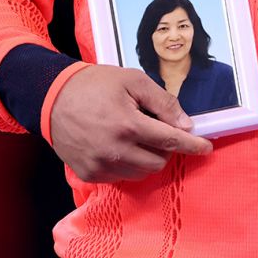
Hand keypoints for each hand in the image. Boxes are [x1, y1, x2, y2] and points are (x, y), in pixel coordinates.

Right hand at [48, 65, 212, 182]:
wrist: (51, 97)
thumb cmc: (94, 84)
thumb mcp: (132, 80)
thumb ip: (162, 102)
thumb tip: (186, 124)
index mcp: (128, 125)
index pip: (170, 141)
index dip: (192, 145)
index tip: (206, 148)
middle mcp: (115, 151)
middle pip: (158, 162)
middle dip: (165, 148)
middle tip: (155, 129)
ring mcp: (100, 166)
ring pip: (141, 173)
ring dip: (147, 157)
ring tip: (134, 135)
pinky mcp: (89, 174)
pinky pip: (121, 176)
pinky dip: (127, 164)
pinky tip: (118, 145)